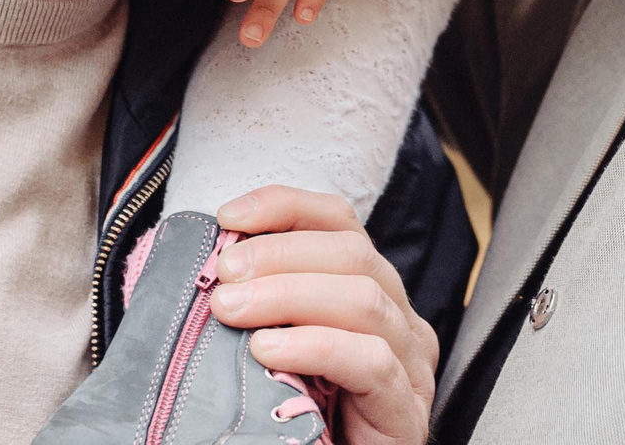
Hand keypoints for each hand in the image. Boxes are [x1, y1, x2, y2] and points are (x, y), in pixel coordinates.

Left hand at [211, 188, 436, 444]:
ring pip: (364, 301)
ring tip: (232, 309)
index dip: (286, 207)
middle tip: (223, 273)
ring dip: (288, 295)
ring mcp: (413, 366)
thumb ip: (262, 306)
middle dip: (280, 254)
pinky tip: (268, 351)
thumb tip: (211, 265)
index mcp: (372, 291)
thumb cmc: (297, 417)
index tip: (229, 216)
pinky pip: (372, 362)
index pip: (340, 224)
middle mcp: (401, 320)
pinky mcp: (406, 412)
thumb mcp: (277, 347)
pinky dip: (316, 346)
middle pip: (353, 254)